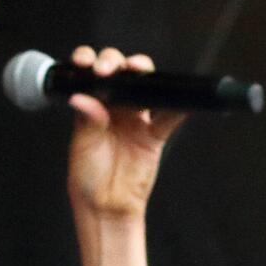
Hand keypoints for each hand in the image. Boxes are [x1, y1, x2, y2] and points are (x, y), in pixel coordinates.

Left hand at [66, 45, 184, 219]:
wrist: (105, 204)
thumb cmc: (87, 174)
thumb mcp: (83, 145)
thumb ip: (88, 121)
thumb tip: (83, 98)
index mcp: (91, 105)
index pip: (91, 74)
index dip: (90, 62)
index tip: (86, 62)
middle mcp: (114, 107)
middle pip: (121, 73)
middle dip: (117, 63)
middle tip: (109, 69)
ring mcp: (136, 119)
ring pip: (145, 88)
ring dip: (145, 76)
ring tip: (140, 72)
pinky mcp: (154, 135)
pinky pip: (169, 118)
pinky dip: (178, 108)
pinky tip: (182, 100)